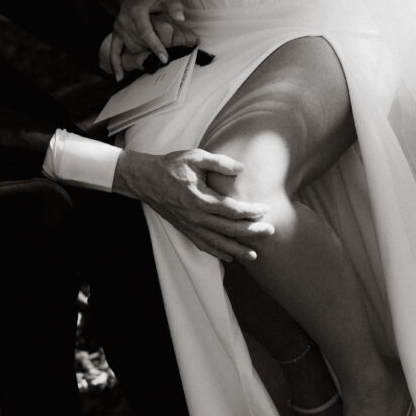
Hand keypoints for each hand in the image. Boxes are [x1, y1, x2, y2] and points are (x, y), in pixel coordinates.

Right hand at [109, 0, 195, 79]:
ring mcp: (119, 28)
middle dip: (151, 53)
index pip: (146, 32)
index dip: (156, 46)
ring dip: (142, 56)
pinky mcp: (115, 33)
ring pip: (131, 49)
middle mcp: (124, 20)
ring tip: (153, 62)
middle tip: (163, 62)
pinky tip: (120, 78)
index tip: (165, 58)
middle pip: (139, 43)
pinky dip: (116, 65)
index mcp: (137, 11)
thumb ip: (174, 5)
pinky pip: (114, 51)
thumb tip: (181, 18)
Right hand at [113, 149, 274, 261]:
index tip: (265, 209)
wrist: (146, 180)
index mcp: (200, 199)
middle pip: (228, 230)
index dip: (251, 211)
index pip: (232, 210)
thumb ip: (219, 162)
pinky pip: (203, 245)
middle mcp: (195, 217)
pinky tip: (230, 257)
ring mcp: (189, 226)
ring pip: (217, 243)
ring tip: (254, 256)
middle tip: (270, 231)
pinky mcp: (185, 229)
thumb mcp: (195, 157)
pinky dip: (217, 253)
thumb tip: (242, 169)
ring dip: (237, 250)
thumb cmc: (172, 166)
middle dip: (251, 232)